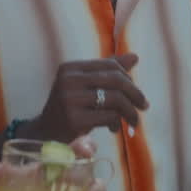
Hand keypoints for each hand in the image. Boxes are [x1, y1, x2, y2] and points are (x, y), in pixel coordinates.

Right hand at [25, 53, 146, 141]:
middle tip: (144, 106)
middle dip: (135, 94)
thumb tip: (135, 56)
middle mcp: (68, 80)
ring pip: (115, 98)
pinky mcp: (73, 119)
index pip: (110, 65)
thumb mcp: (87, 87)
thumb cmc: (71, 108)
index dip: (128, 78)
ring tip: (133, 121)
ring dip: (130, 111)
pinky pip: (109, 116)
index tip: (136, 92)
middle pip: (115, 80)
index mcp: (70, 68)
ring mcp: (69, 99)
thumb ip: (108, 72)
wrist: (45, 134)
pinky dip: (117, 123)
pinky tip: (114, 129)